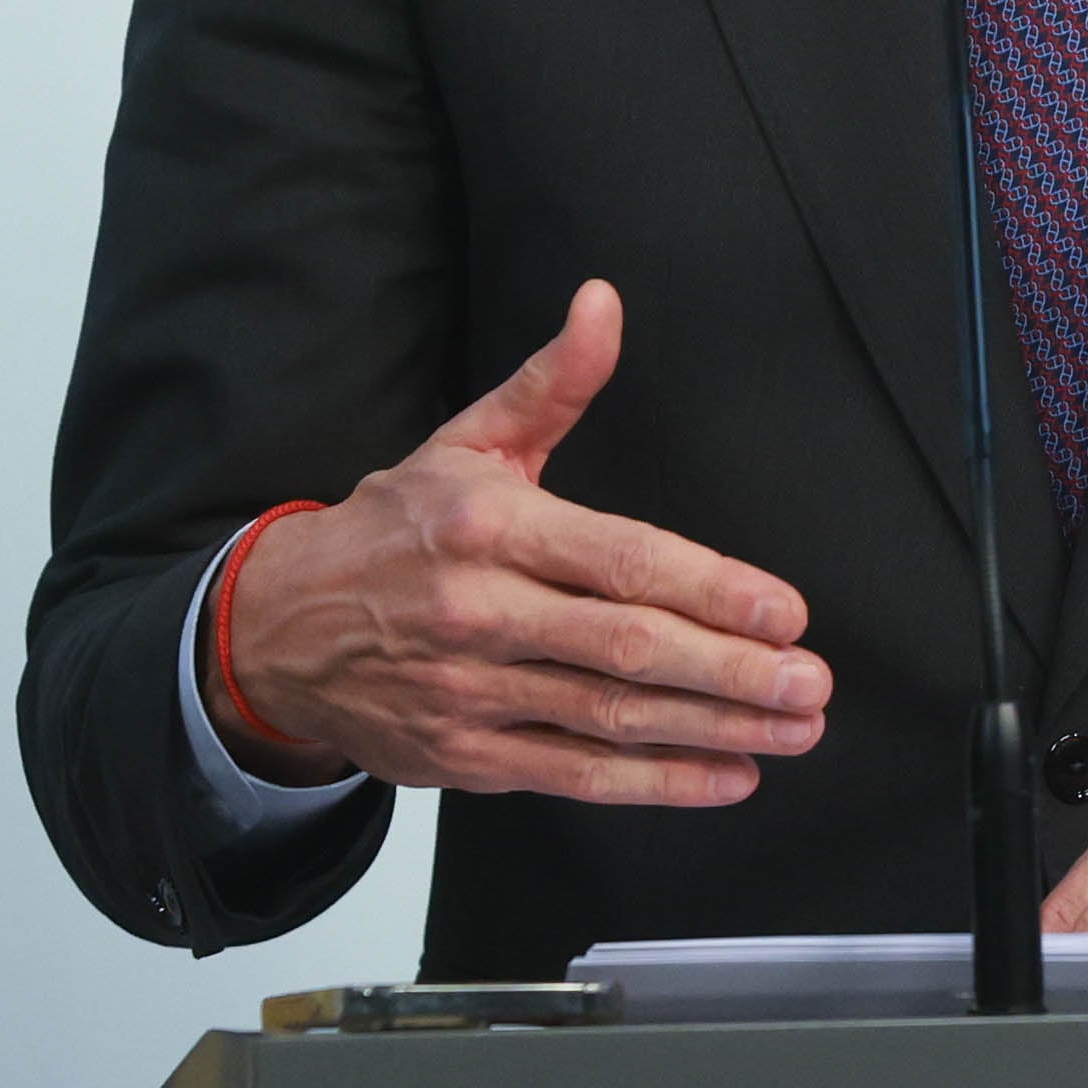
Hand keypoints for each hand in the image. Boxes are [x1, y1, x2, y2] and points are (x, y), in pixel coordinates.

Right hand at [210, 280, 830, 804]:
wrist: (277, 629)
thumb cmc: (389, 531)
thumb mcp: (466, 443)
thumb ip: (552, 383)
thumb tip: (604, 305)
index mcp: (487, 526)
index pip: (619, 558)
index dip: (711, 588)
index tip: (786, 610)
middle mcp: (478, 610)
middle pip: (626, 646)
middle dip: (732, 668)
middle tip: (809, 678)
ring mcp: (470, 691)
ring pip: (612, 717)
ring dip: (716, 727)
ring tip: (792, 727)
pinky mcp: (465, 757)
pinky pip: (576, 775)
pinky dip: (658, 783)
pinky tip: (727, 775)